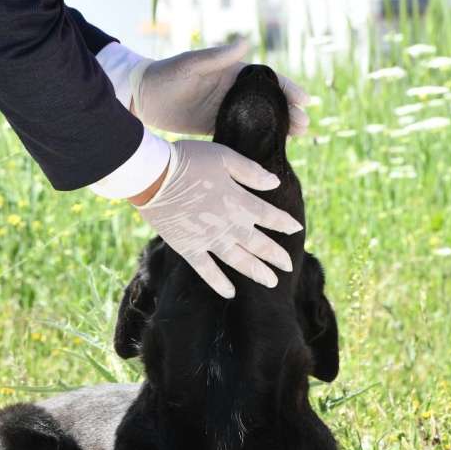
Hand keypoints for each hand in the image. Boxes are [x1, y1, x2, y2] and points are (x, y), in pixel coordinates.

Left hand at [129, 38, 309, 136]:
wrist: (142, 96)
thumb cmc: (167, 73)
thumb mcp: (192, 63)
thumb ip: (219, 55)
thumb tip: (247, 41)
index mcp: (232, 71)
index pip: (266, 79)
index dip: (287, 88)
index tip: (304, 100)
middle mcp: (232, 91)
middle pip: (268, 101)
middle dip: (288, 111)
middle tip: (305, 125)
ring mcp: (225, 109)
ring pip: (258, 119)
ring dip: (278, 127)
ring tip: (297, 137)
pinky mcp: (213, 126)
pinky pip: (240, 133)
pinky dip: (256, 140)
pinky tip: (269, 150)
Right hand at [130, 138, 301, 298]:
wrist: (153, 176)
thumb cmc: (189, 161)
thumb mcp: (224, 157)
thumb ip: (250, 172)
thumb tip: (274, 182)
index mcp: (239, 201)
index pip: (270, 216)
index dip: (284, 223)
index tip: (296, 229)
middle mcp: (229, 225)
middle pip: (259, 244)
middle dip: (275, 256)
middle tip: (287, 267)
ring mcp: (209, 240)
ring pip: (239, 261)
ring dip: (256, 272)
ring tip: (270, 282)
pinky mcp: (189, 248)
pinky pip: (207, 270)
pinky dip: (219, 282)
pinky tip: (229, 292)